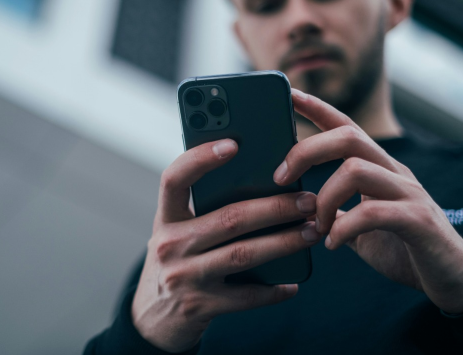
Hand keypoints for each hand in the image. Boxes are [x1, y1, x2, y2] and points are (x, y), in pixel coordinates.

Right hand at [132, 139, 320, 351]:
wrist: (151, 320)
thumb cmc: (176, 262)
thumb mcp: (177, 232)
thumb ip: (203, 210)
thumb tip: (260, 183)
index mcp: (165, 218)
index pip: (174, 179)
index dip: (200, 158)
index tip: (233, 143)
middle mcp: (170, 245)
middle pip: (229, 218)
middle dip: (274, 206)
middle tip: (307, 200)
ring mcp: (184, 277)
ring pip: (243, 253)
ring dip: (284, 242)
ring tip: (311, 231)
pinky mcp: (199, 306)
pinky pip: (245, 296)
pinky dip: (273, 290)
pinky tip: (293, 282)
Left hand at [274, 89, 462, 313]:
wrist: (454, 281)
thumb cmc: (405, 250)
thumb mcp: (361, 227)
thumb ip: (337, 212)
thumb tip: (301, 207)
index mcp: (379, 169)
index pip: (346, 127)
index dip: (318, 108)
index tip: (289, 93)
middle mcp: (395, 173)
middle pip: (348, 137)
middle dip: (306, 151)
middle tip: (280, 177)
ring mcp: (409, 194)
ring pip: (356, 169)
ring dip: (324, 199)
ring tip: (316, 226)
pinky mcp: (419, 221)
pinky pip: (373, 212)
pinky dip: (344, 228)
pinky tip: (333, 244)